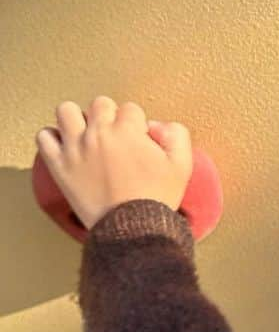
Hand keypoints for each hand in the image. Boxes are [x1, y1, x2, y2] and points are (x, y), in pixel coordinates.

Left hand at [35, 96, 193, 232]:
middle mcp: (99, 133)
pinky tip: (66, 145)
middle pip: (100, 104)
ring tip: (86, 132)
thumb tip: (157, 125)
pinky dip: (52, 137)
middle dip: (110, 116)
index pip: (130, 109)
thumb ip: (177, 135)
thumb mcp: (182, 165)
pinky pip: (44, 137)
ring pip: (66, 111)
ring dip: (77, 117)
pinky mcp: (60, 165)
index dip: (137, 124)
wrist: (131, 227)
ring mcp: (76, 148)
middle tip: (115, 135)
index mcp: (128, 130)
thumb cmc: (156, 198)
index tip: (139, 139)